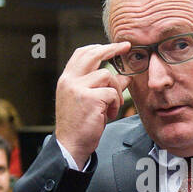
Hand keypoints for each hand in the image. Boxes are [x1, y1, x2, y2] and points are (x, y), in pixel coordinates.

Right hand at [54, 42, 131, 164]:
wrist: (71, 145)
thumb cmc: (80, 125)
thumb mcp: (89, 102)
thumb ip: (102, 87)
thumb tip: (124, 77)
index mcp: (66, 80)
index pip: (81, 54)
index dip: (98, 47)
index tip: (112, 46)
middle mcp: (69, 81)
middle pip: (92, 54)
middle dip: (111, 48)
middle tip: (126, 47)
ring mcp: (78, 88)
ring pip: (107, 75)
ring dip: (116, 90)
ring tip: (113, 106)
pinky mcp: (89, 98)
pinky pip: (112, 92)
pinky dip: (115, 104)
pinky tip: (109, 115)